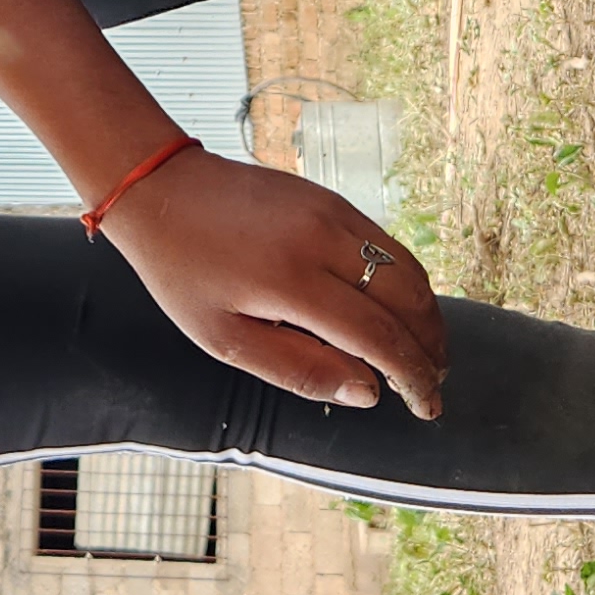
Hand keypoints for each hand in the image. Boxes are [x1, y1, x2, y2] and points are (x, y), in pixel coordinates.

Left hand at [97, 146, 448, 416]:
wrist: (163, 187)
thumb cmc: (184, 270)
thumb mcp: (224, 339)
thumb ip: (299, 370)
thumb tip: (366, 392)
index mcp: (292, 280)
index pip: (380, 337)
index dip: (412, 376)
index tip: (426, 407)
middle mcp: (324, 239)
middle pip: (408, 300)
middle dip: (431, 349)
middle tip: (432, 385)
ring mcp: (334, 212)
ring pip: (408, 268)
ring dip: (426, 316)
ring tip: (424, 354)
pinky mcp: (333, 199)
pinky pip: (388, 245)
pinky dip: (406, 283)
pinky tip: (398, 312)